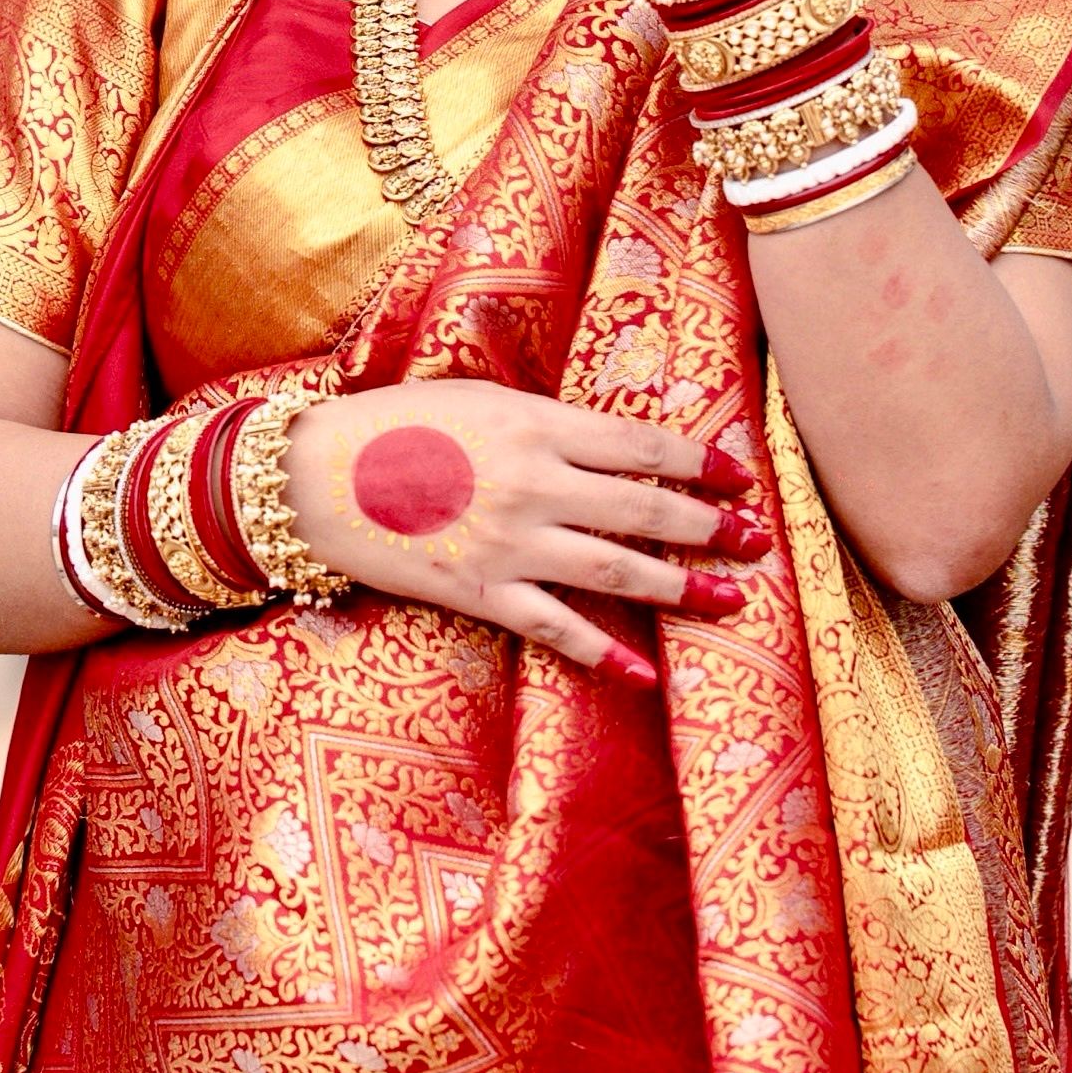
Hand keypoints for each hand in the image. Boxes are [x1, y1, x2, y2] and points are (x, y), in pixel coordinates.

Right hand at [289, 379, 755, 684]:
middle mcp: (533, 485)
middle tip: (757, 538)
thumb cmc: (396, 425)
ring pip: (617, 570)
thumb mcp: (480, 400)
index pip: (641, 445)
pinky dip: (605, 654)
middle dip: (710, 526)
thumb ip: (548, 422)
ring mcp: (509, 545)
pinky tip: (646, 672)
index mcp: (535, 425)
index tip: (740, 476)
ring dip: (681, 587)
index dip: (699, 461)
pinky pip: (556, 630)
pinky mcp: (481, 594)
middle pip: (644, 509)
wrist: (313, 481)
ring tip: (732, 599)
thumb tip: (615, 444)